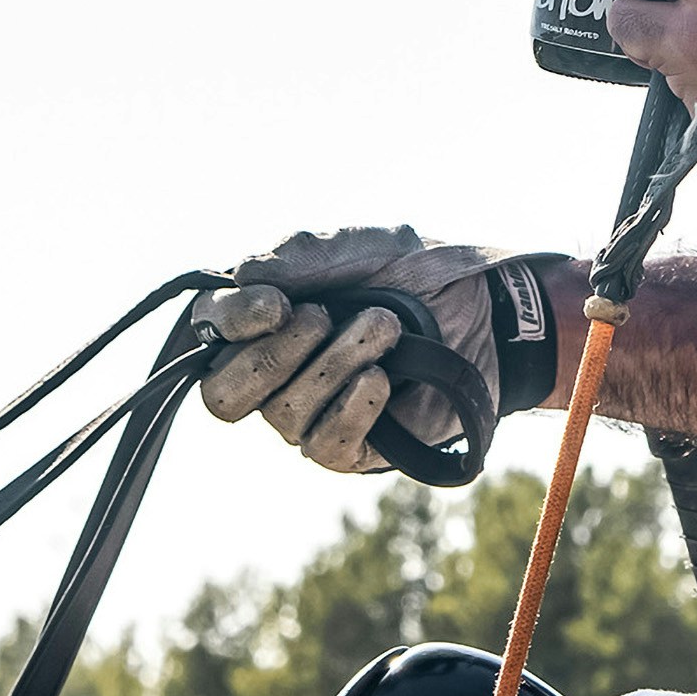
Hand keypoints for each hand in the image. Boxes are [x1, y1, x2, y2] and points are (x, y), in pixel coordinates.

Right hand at [192, 225, 521, 474]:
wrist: (486, 312)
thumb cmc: (416, 274)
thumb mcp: (365, 247)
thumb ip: (305, 253)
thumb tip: (243, 274)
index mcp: (263, 319)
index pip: (210, 330)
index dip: (232, 321)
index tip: (276, 303)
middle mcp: (273, 373)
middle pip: (224, 394)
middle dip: (270, 357)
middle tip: (322, 317)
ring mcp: (308, 415)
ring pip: (284, 412)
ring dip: (336, 362)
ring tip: (386, 326)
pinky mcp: (349, 448)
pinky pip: (324, 444)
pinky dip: (351, 407)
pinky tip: (381, 379)